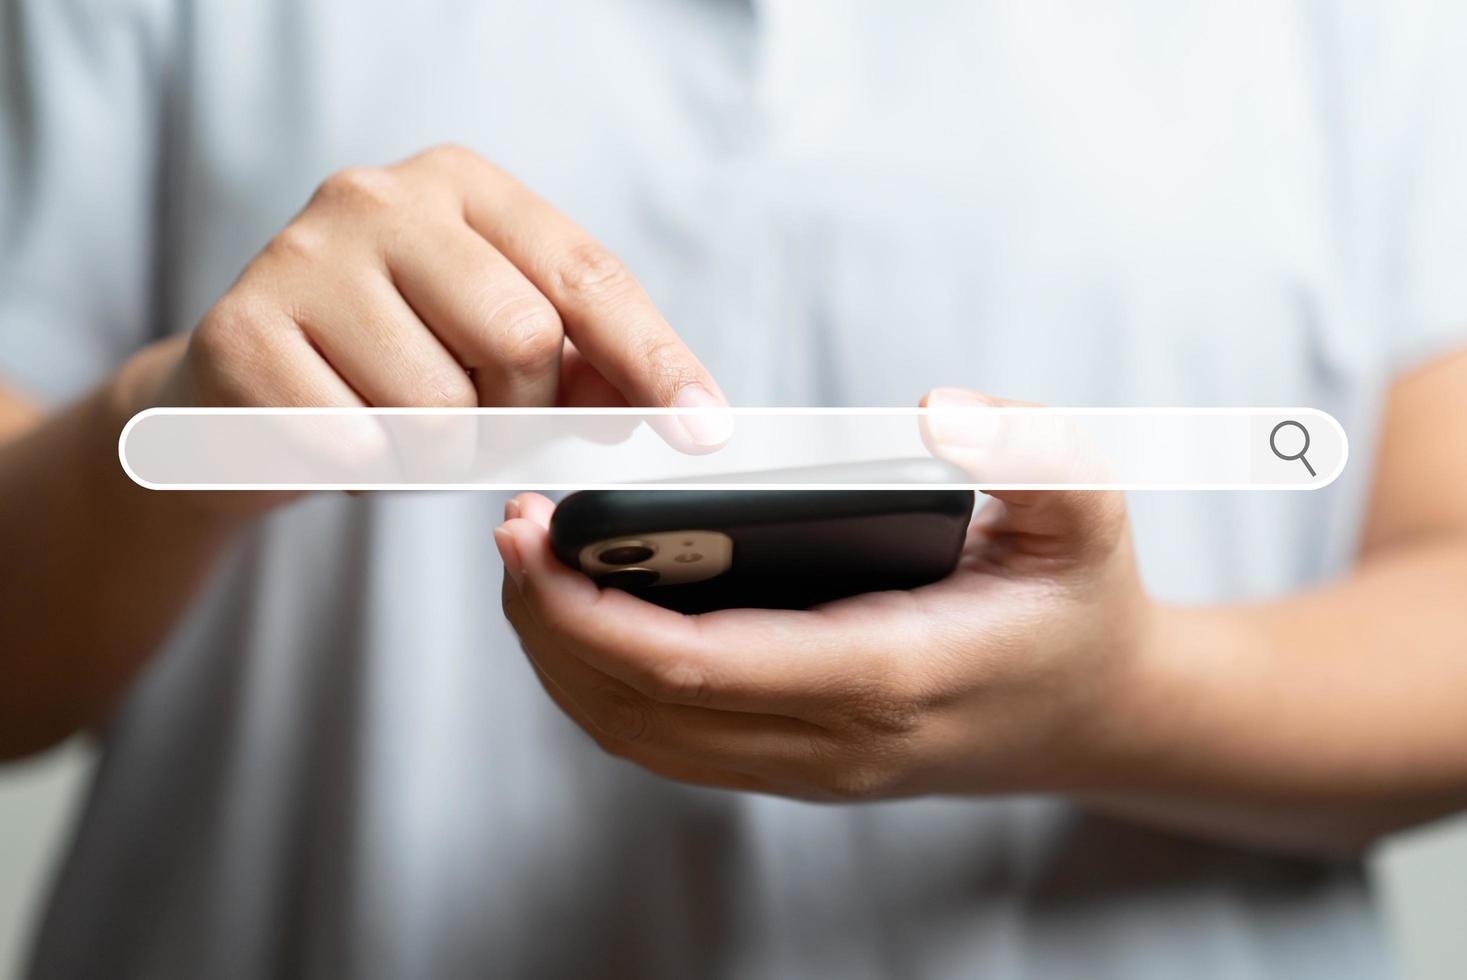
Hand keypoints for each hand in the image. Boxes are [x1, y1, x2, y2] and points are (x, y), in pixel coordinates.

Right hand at [116, 144, 726, 510]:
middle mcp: (380, 197)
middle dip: (519, 409)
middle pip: (522, 336)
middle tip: (479, 417)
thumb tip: (670, 413)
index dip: (654, 359)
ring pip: (440, 404)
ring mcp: (302, 256)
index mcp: (463, 187)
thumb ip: (584, 369)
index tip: (704, 431)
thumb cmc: (393, 361)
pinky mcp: (240, 332)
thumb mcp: (494, 348)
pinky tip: (342, 436)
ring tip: (400, 426)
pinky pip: (356, 442)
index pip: (587, 274)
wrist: (246, 388)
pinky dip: (368, 467)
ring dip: (439, 450)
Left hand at [495, 389, 1158, 799]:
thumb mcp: (1088, 507)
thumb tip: (934, 410)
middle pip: (643, 707)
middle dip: (551, 624)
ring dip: (565, 660)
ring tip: (531, 567)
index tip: (531, 531)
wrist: (1102, 716)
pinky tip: (585, 615)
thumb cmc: (1079, 601)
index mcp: (891, 670)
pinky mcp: (799, 766)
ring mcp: (814, 766)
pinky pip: (671, 743)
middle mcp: (837, 740)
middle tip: (510, 531)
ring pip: (643, 737)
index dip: (591, 606)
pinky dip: (605, 687)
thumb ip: (1030, 445)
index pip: (701, 664)